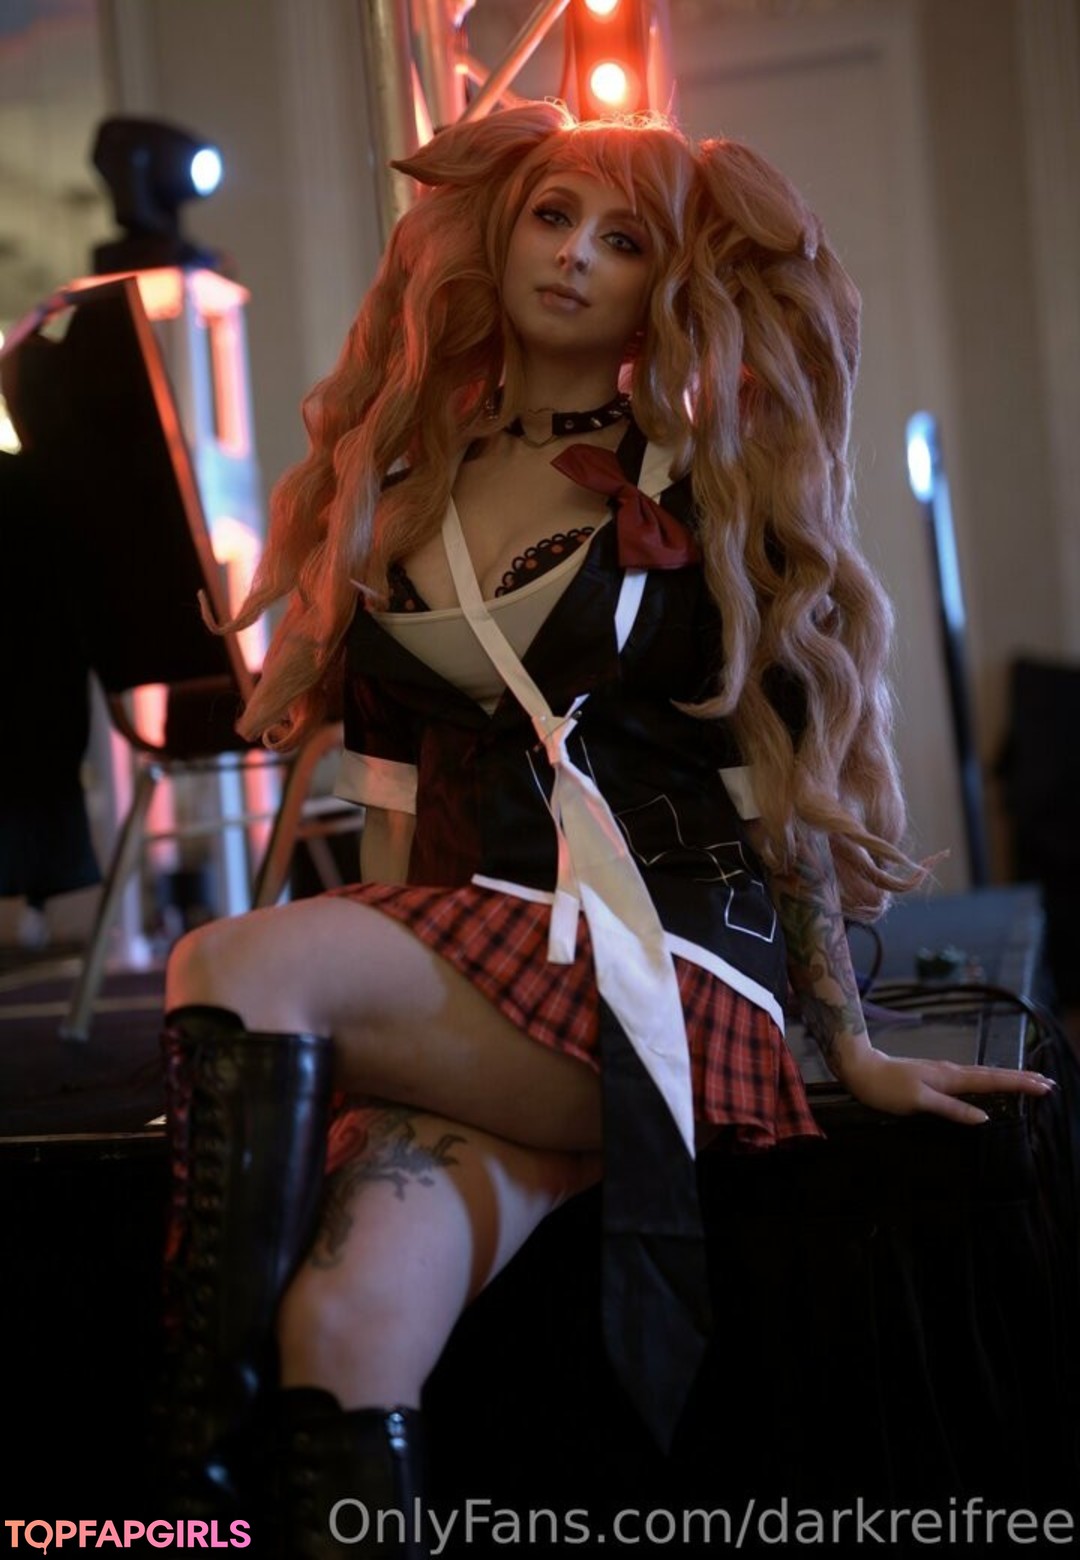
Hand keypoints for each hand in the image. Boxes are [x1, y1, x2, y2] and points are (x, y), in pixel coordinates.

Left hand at [837, 1046, 1056, 1124]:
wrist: (860, 1069)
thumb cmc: (886, 1087)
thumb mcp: (918, 1102)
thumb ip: (951, 1109)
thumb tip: (983, 1118)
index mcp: (950, 1078)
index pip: (992, 1082)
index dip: (1018, 1085)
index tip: (1043, 1086)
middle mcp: (950, 1072)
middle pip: (992, 1075)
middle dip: (1020, 1079)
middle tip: (1047, 1083)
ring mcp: (942, 1072)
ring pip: (982, 1074)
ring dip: (1006, 1077)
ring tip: (1027, 1080)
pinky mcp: (934, 1075)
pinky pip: (969, 1078)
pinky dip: (986, 1079)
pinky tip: (988, 1083)